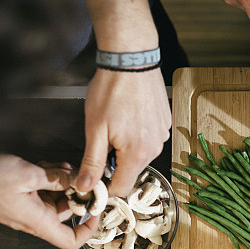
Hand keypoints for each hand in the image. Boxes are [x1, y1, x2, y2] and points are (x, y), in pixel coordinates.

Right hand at [0, 154, 98, 248]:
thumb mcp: (26, 175)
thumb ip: (56, 179)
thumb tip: (77, 181)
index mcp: (38, 221)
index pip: (70, 241)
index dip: (88, 230)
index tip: (97, 210)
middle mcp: (34, 218)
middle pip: (67, 213)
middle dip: (77, 194)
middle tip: (83, 176)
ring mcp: (26, 207)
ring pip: (55, 197)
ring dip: (63, 182)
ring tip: (62, 166)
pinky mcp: (19, 196)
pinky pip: (42, 190)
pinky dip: (49, 178)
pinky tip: (48, 165)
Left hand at [79, 68, 169, 196]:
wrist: (131, 60)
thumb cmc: (111, 90)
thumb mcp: (95, 129)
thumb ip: (92, 162)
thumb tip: (85, 187)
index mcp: (136, 153)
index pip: (121, 188)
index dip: (104, 186)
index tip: (93, 175)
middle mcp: (154, 148)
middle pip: (131, 171)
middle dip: (115, 164)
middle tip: (101, 140)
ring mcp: (162, 135)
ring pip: (140, 155)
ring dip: (126, 149)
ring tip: (116, 124)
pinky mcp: (164, 124)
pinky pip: (149, 140)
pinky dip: (137, 135)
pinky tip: (128, 117)